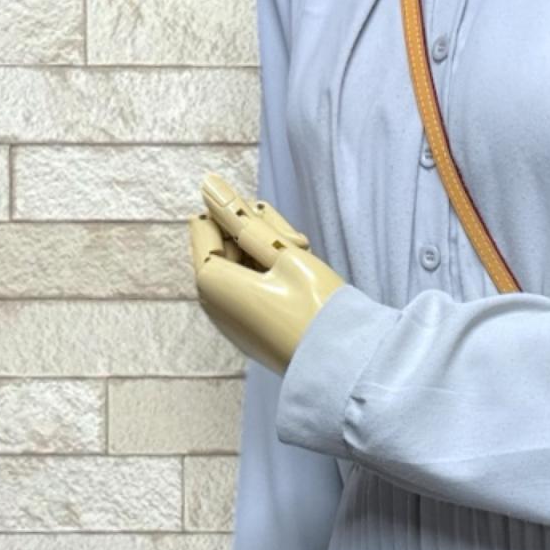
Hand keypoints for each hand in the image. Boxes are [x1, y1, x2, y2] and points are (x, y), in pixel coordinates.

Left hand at [189, 174, 346, 372]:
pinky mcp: (251, 329)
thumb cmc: (315, 307)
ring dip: (272, 254)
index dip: (240, 217)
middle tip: (301, 246)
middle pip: (225, 245)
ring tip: (307, 262)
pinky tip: (304, 282)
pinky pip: (253, 288)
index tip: (274, 229)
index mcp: (211, 282)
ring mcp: (232, 318)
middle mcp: (213, 303)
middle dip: (258, 235)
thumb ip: (242, 217)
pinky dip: (275, 277)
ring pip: (243, 265)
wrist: (343, 366)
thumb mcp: (282, 251)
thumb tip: (208, 183)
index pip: (207, 224)